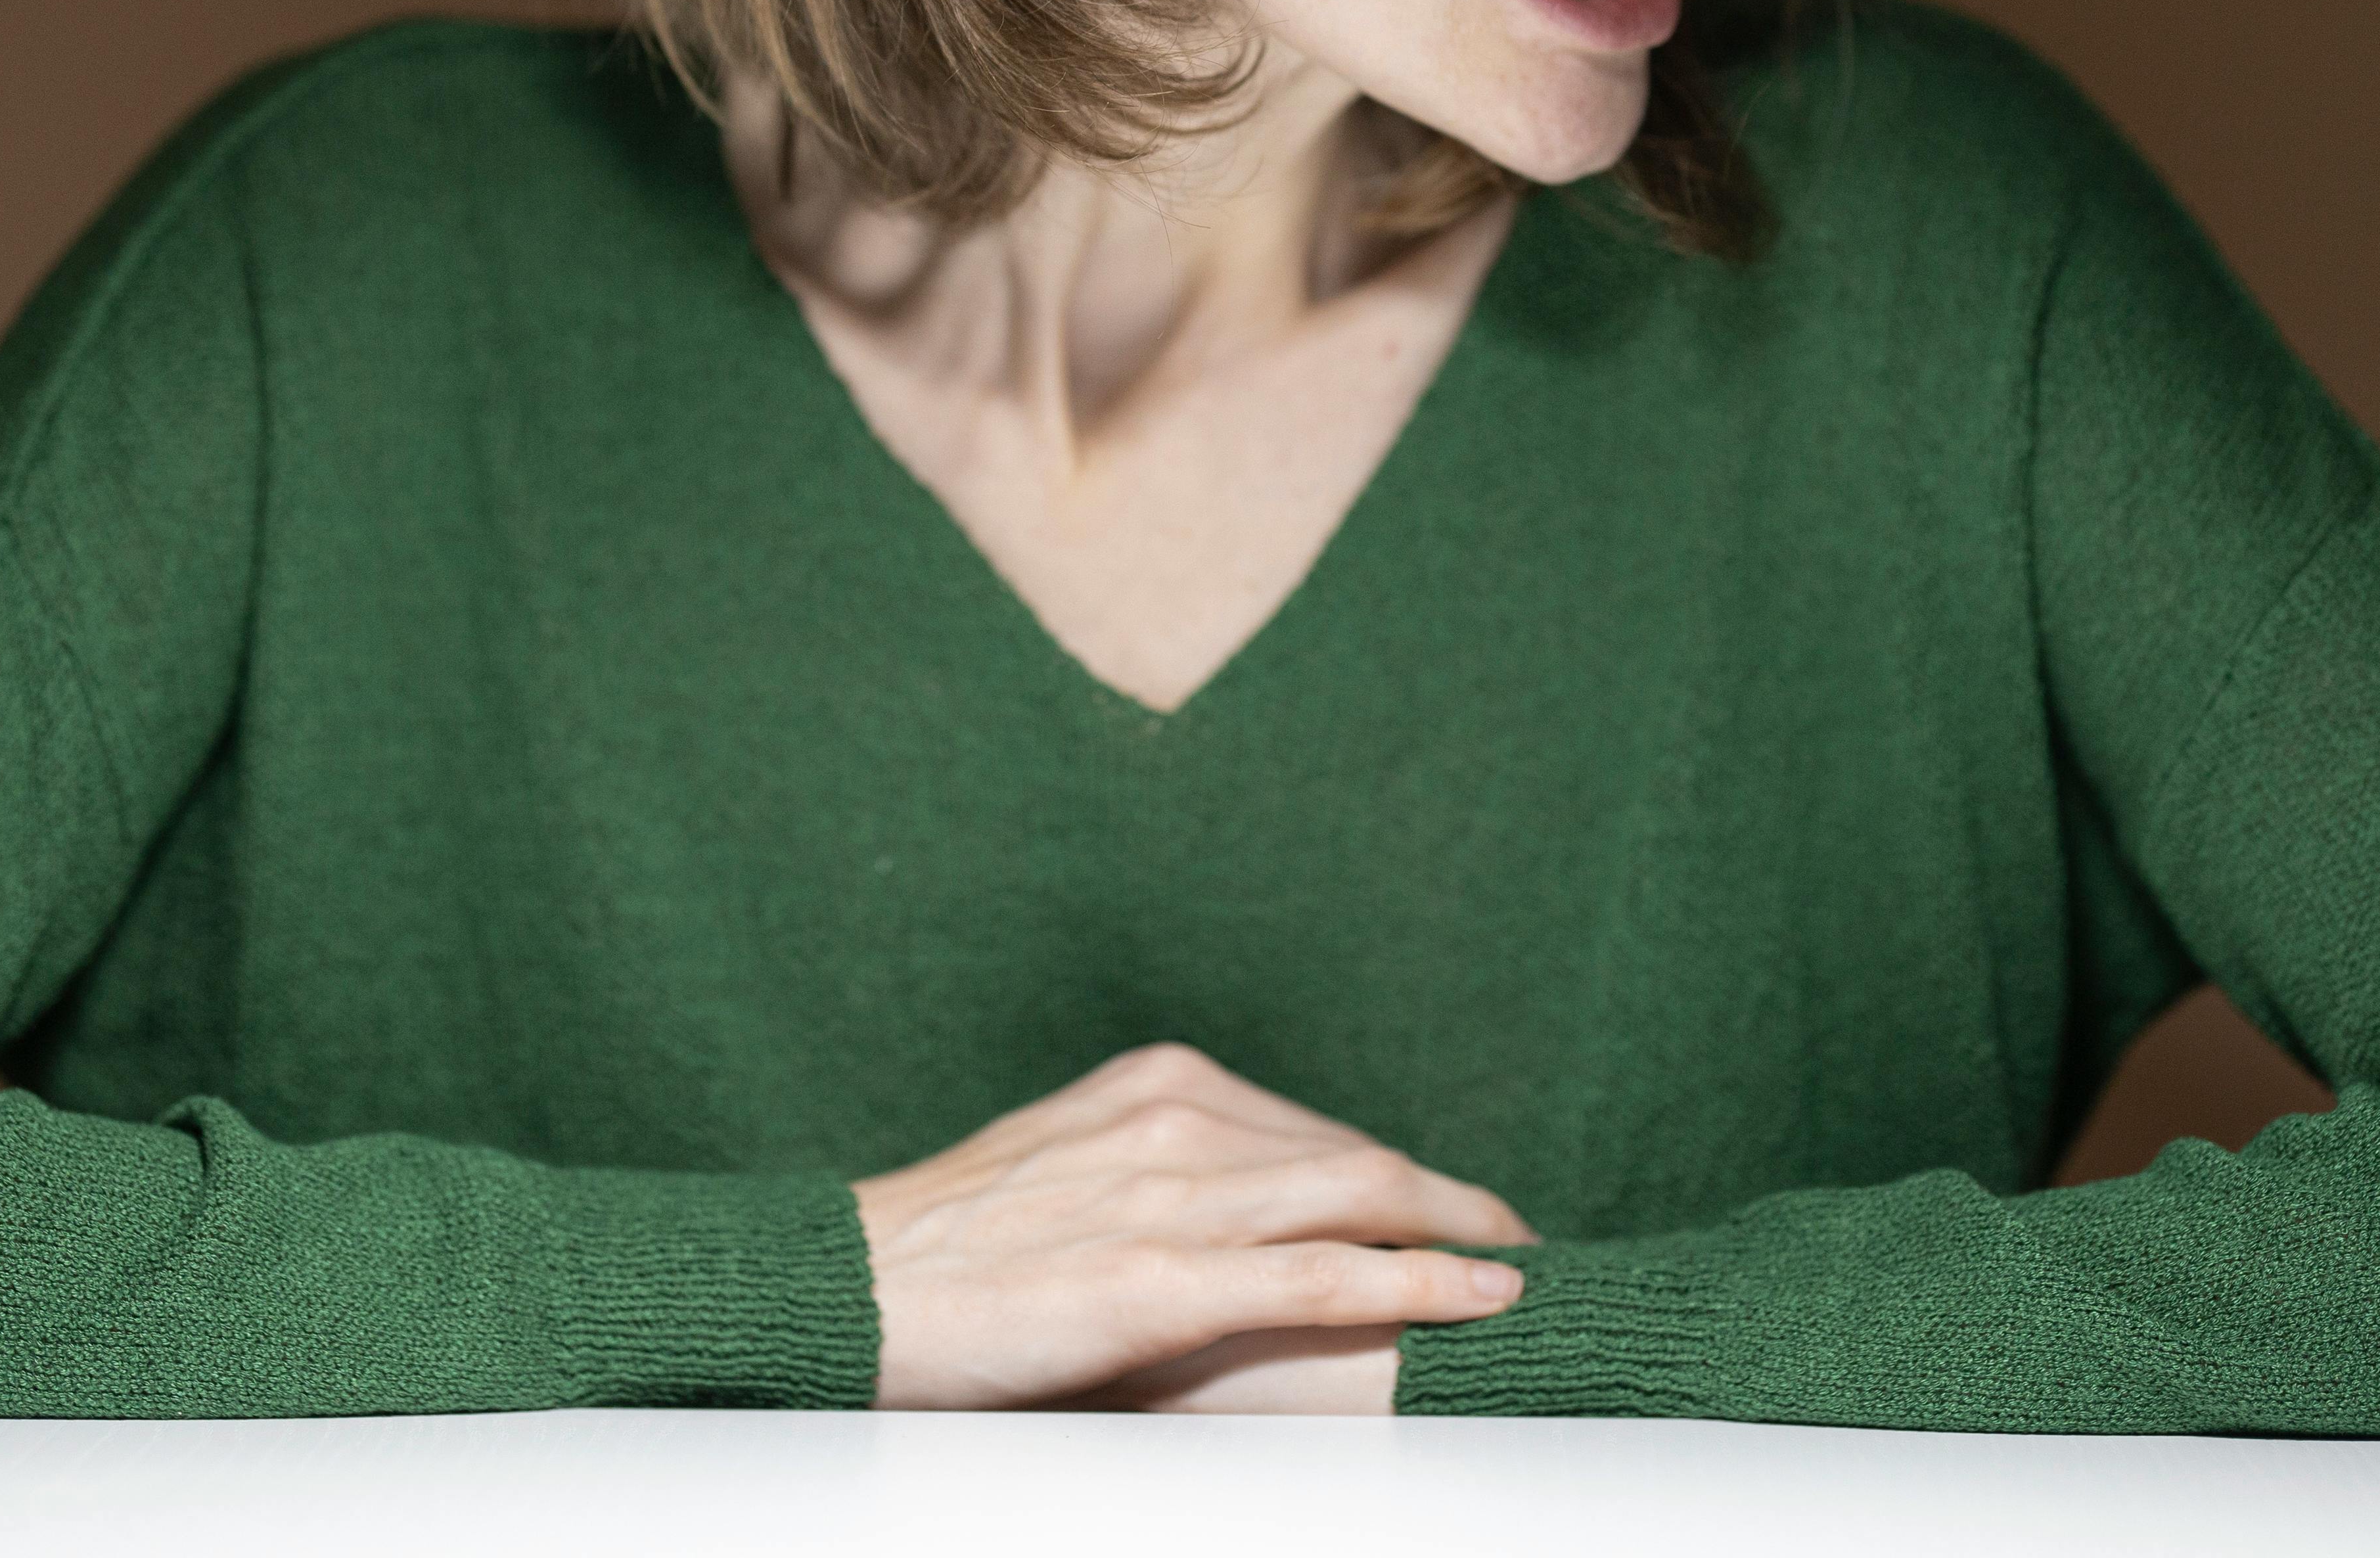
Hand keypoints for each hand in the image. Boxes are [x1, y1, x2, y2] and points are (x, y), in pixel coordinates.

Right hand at [849, 1041, 1534, 1409]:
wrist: (855, 1286)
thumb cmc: (951, 1244)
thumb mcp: (1069, 1166)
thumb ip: (1156, 1168)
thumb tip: (1232, 1199)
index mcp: (1160, 1083)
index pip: (1315, 1128)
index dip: (1398, 1176)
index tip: (1452, 1210)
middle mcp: (1179, 1117)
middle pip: (1358, 1155)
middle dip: (1453, 1200)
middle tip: (1517, 1241)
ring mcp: (1174, 1196)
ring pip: (1362, 1200)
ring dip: (1462, 1235)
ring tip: (1524, 1271)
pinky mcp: (1162, 1279)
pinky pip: (1324, 1275)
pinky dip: (1420, 1282)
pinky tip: (1486, 1296)